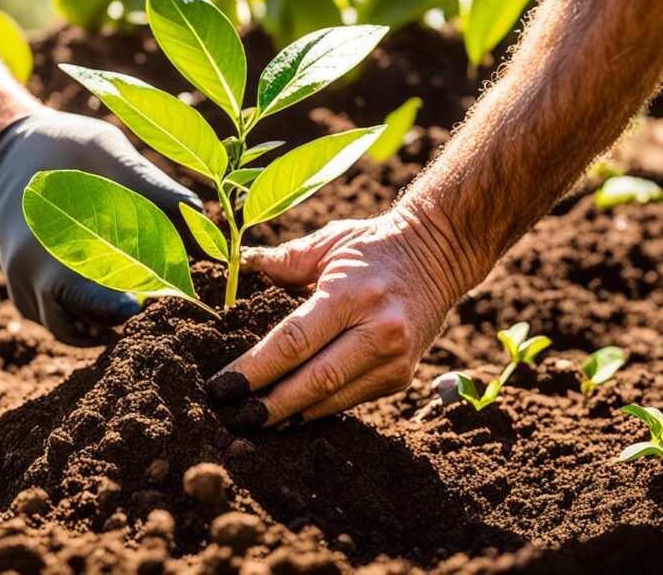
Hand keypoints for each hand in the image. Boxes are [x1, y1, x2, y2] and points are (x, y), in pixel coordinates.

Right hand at [0, 111, 201, 345]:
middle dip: (115, 318)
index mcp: (46, 242)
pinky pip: (53, 318)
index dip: (118, 310)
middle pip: (77, 324)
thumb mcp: (108, 149)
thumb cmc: (67, 145)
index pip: (83, 300)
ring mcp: (20, 283)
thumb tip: (198, 211)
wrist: (13, 147)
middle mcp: (27, 270)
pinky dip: (82, 316)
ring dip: (98, 323)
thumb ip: (150, 184)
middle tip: (150, 300)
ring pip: (64, 328)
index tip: (145, 305)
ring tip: (133, 298)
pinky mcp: (22, 289)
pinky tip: (111, 292)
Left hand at [208, 208, 471, 427]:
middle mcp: (378, 332)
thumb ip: (281, 261)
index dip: (253, 370)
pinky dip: (316, 408)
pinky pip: (349, 400)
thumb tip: (237, 264)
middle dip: (266, 405)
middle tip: (231, 416)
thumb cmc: (372, 247)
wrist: (441, 254)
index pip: (292, 342)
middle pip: (312, 382)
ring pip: (331, 400)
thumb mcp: (327, 243)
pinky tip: (288, 412)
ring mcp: (394, 360)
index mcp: (351, 295)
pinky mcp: (401, 378)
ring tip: (251, 419)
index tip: (221, 387)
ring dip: (288, 414)